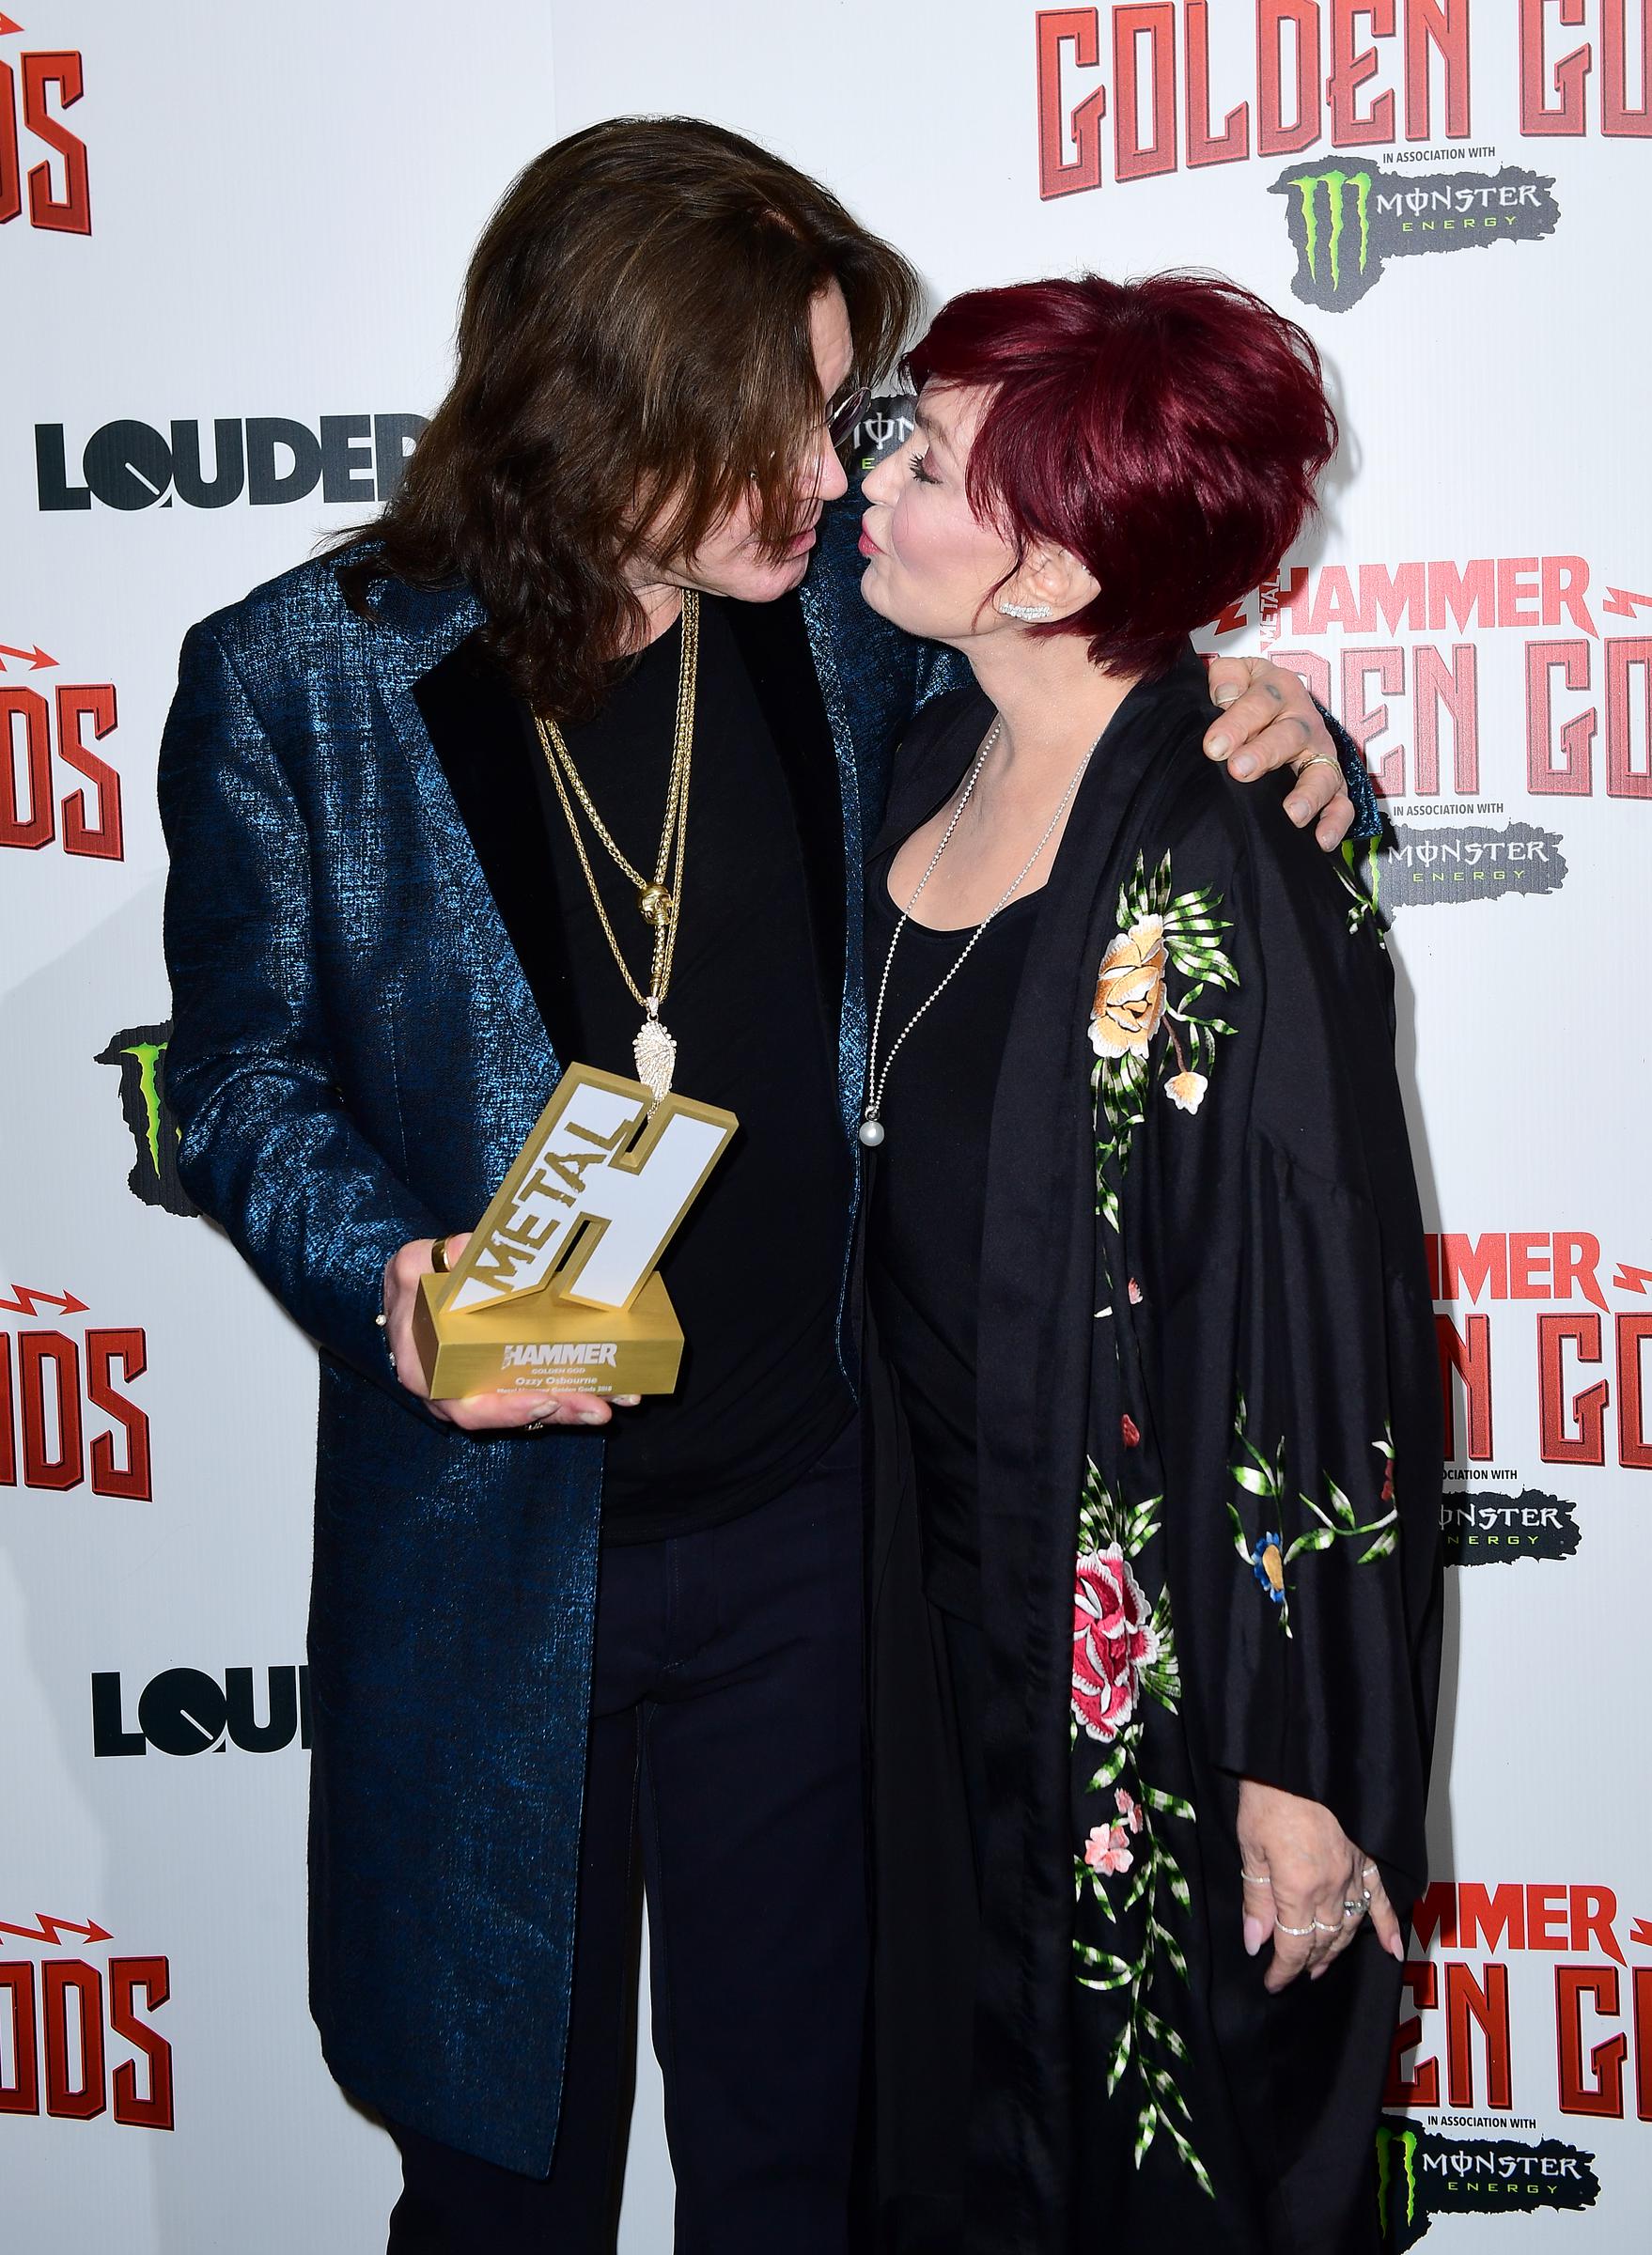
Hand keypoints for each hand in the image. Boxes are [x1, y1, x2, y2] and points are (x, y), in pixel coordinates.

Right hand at [381, 1231, 639, 1431]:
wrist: (413, 1296)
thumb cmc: (413, 1285)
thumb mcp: (414, 1265)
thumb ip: (437, 1261)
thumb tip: (471, 1249)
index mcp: (429, 1374)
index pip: (469, 1408)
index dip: (507, 1411)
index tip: (545, 1398)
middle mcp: (460, 1393)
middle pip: (512, 1416)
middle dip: (559, 1412)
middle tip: (600, 1408)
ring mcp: (486, 1391)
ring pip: (534, 1409)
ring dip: (577, 1407)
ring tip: (621, 1399)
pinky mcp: (510, 1380)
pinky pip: (544, 1392)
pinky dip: (577, 1391)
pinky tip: (615, 1387)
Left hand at [1203, 654, 1354, 850]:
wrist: (1275, 707)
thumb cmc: (1246, 696)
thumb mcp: (1235, 675)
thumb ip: (1226, 677)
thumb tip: (1224, 695)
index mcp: (1279, 691)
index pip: (1260, 702)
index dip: (1237, 723)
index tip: (1214, 746)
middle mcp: (1304, 721)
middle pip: (1290, 735)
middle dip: (1265, 754)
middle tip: (1241, 771)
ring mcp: (1321, 754)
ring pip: (1322, 772)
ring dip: (1309, 793)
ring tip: (1292, 814)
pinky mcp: (1332, 782)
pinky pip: (1342, 802)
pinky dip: (1336, 821)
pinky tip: (1321, 841)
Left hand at [1237, 1778, 1402, 1992]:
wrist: (1296, 1756)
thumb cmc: (1266, 1796)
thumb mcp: (1250, 1847)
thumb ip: (1257, 1898)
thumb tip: (1256, 1942)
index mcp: (1300, 1887)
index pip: (1294, 1945)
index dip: (1282, 1970)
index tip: (1272, 1983)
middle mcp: (1332, 1885)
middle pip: (1323, 1939)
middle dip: (1307, 1961)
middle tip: (1292, 1973)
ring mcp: (1354, 1871)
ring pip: (1350, 1925)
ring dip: (1337, 1949)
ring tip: (1322, 1966)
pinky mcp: (1366, 1855)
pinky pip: (1381, 1896)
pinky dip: (1389, 1925)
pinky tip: (1392, 1949)